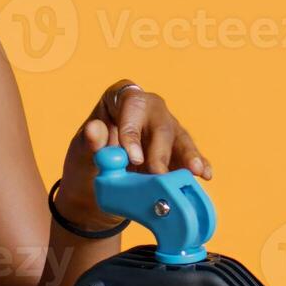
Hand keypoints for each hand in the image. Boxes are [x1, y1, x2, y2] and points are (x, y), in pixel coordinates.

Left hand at [55, 79, 212, 230]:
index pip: (131, 104)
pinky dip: (198, 165)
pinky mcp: (177, 151)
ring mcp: (165, 129)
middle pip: (160, 123)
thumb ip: (89, 142)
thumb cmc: (87, 161)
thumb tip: (93, 129)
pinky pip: (189, 155)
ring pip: (180, 138)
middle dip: (160, 152)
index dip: (133, 129)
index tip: (133, 158)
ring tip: (195, 170)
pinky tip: (205, 174)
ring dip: (188, 155)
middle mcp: (148, 109)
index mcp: (121, 99)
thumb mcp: (80, 153)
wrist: (94, 186)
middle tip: (158, 175)